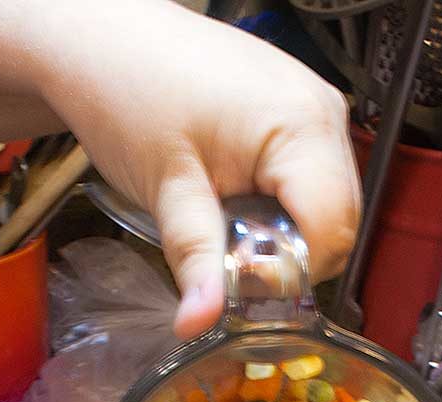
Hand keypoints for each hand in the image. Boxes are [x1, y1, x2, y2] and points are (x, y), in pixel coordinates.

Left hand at [35, 1, 359, 338]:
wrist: (104, 39)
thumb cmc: (130, 90)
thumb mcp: (166, 189)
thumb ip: (196, 260)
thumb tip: (201, 323)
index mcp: (302, 126)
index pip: (331, 234)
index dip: (289, 272)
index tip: (238, 280)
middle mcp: (324, 112)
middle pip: (338, 226)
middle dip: (288, 258)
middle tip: (228, 259)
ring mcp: (317, 108)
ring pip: (327, 208)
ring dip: (284, 235)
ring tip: (228, 224)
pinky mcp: (300, 112)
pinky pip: (311, 183)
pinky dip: (280, 207)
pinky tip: (239, 201)